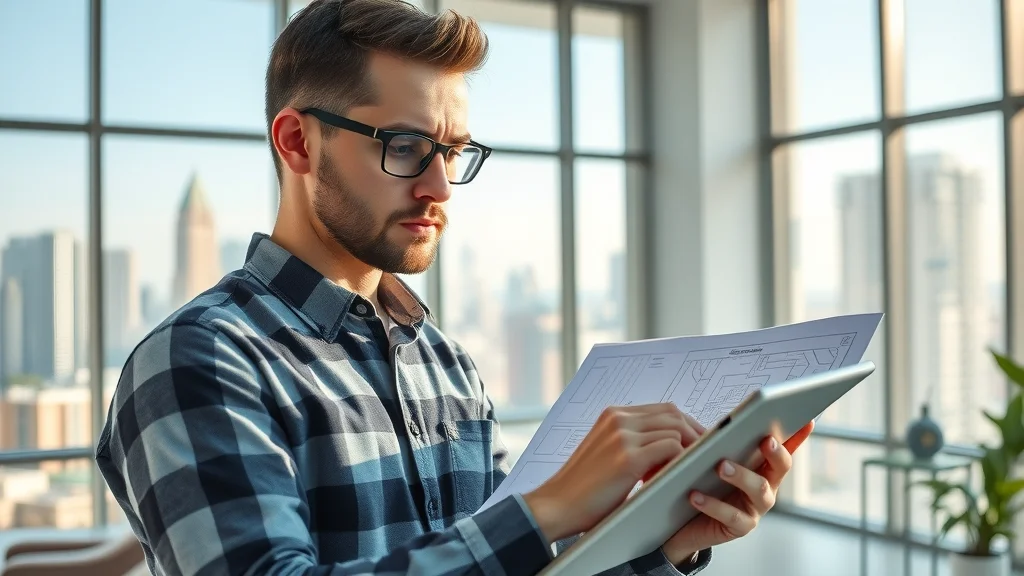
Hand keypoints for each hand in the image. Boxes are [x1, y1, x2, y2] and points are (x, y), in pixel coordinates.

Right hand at [522, 404, 704, 542]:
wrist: (557, 505)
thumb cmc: (583, 486)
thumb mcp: (606, 452)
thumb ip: (631, 441)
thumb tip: (670, 443)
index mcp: (612, 414)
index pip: (662, 409)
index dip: (685, 424)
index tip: (698, 441)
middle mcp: (617, 418)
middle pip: (672, 413)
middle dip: (695, 432)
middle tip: (708, 452)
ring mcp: (622, 435)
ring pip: (675, 429)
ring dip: (689, 447)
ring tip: (693, 465)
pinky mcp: (628, 457)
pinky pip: (671, 448)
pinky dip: (680, 459)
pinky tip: (679, 474)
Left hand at [660, 420, 813, 564]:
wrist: (683, 523)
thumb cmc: (700, 483)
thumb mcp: (710, 460)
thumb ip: (722, 443)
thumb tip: (723, 423)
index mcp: (761, 467)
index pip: (784, 448)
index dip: (797, 436)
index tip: (807, 420)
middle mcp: (765, 487)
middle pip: (781, 467)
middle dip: (776, 453)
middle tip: (766, 440)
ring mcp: (756, 508)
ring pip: (759, 489)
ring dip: (741, 475)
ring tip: (721, 466)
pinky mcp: (740, 527)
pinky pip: (731, 515)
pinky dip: (713, 504)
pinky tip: (695, 495)